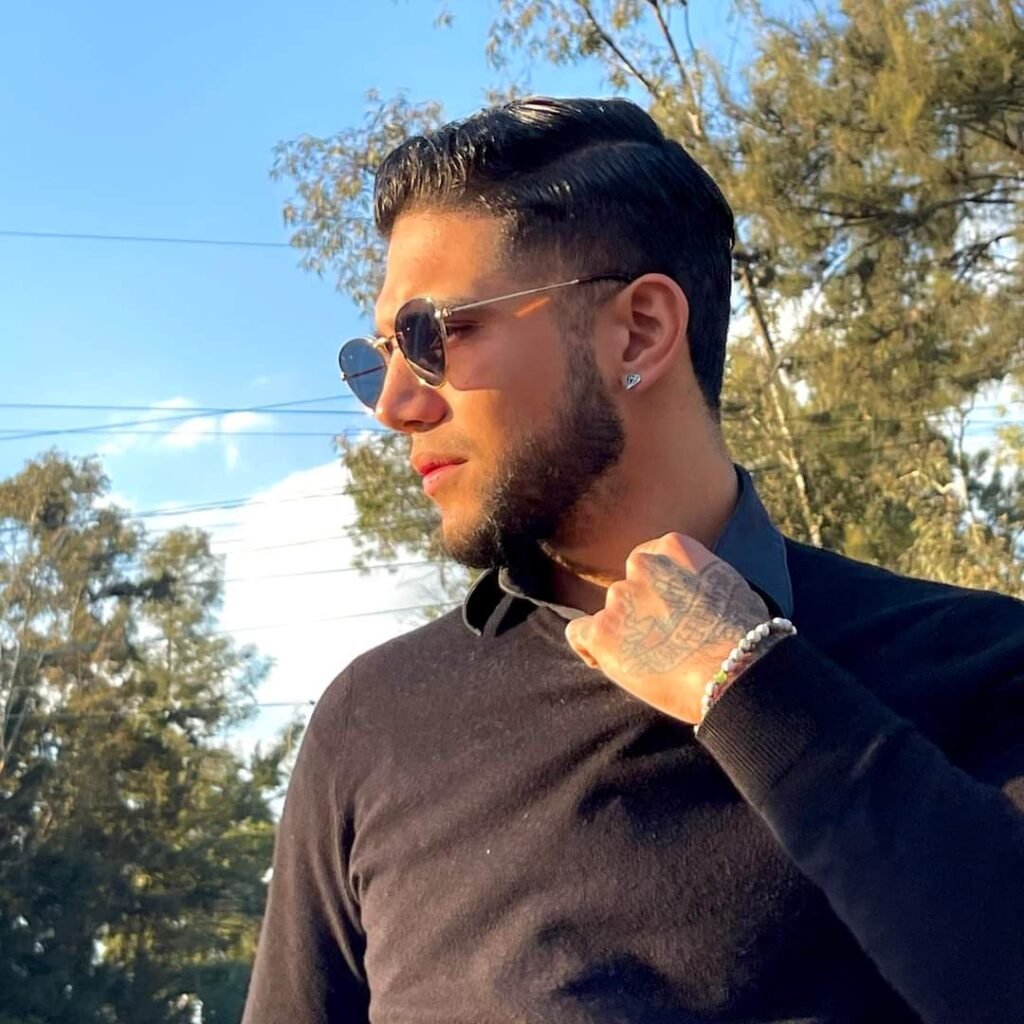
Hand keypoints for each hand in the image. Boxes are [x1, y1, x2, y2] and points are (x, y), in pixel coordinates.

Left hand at [564, 533, 768, 723]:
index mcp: (672, 547)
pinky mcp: (602, 632)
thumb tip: (691, 590)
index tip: (666, 614)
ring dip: (621, 634)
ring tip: (652, 662)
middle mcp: (640, 566)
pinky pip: (579, 634)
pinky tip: (610, 663)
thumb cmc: (744, 636)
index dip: (653, 591)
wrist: (737, 670)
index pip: (646, 562)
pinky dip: (590, 648)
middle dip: (639, 613)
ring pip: (608, 614)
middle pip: (626, 589)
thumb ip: (696, 578)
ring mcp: (619, 599)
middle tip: (661, 643)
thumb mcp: (726, 585)